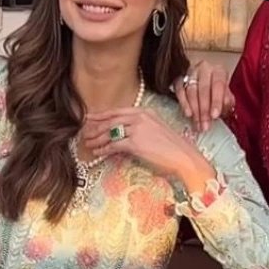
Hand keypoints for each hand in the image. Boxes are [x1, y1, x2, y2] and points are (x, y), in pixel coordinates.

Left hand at [79, 107, 209, 185]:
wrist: (184, 156)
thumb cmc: (172, 147)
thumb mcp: (156, 130)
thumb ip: (140, 128)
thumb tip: (123, 134)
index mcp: (144, 112)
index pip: (117, 111)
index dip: (101, 115)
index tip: (90, 117)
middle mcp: (140, 117)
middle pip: (111, 120)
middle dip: (95, 127)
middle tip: (84, 132)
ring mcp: (137, 129)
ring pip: (110, 132)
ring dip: (97, 139)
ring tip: (88, 144)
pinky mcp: (135, 143)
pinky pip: (114, 145)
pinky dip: (104, 149)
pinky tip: (97, 153)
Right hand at [173, 63, 234, 132]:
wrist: (207, 81)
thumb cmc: (218, 90)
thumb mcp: (226, 94)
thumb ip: (227, 101)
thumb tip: (223, 108)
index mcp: (218, 71)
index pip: (218, 84)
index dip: (216, 101)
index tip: (214, 115)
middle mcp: (204, 69)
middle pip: (203, 89)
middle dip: (204, 109)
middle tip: (205, 125)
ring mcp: (190, 73)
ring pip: (191, 91)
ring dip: (194, 110)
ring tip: (198, 124)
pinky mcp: (179, 79)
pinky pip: (179, 90)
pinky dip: (183, 103)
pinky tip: (188, 114)